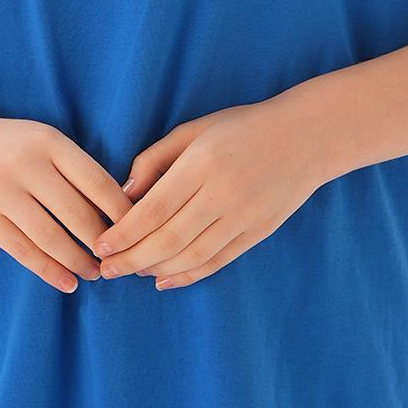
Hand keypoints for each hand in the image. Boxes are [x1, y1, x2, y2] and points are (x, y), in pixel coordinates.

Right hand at [0, 108, 133, 293]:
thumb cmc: (2, 143)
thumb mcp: (38, 138)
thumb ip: (71, 167)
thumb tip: (116, 207)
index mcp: (48, 141)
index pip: (98, 182)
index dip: (122, 211)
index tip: (139, 229)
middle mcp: (26, 165)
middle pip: (78, 214)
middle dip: (103, 242)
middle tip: (119, 259)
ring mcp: (1, 193)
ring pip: (52, 238)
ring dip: (79, 261)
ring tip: (95, 273)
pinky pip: (23, 250)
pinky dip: (49, 270)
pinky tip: (67, 282)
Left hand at [92, 92, 330, 288]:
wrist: (306, 137)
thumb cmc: (242, 127)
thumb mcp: (193, 130)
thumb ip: (155, 160)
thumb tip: (125, 195)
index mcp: (203, 164)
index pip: (154, 210)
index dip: (124, 234)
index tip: (101, 246)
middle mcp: (224, 194)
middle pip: (169, 239)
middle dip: (132, 259)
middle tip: (106, 270)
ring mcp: (244, 217)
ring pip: (192, 256)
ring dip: (157, 270)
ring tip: (132, 272)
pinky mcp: (258, 232)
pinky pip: (218, 261)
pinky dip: (189, 275)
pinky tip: (165, 280)